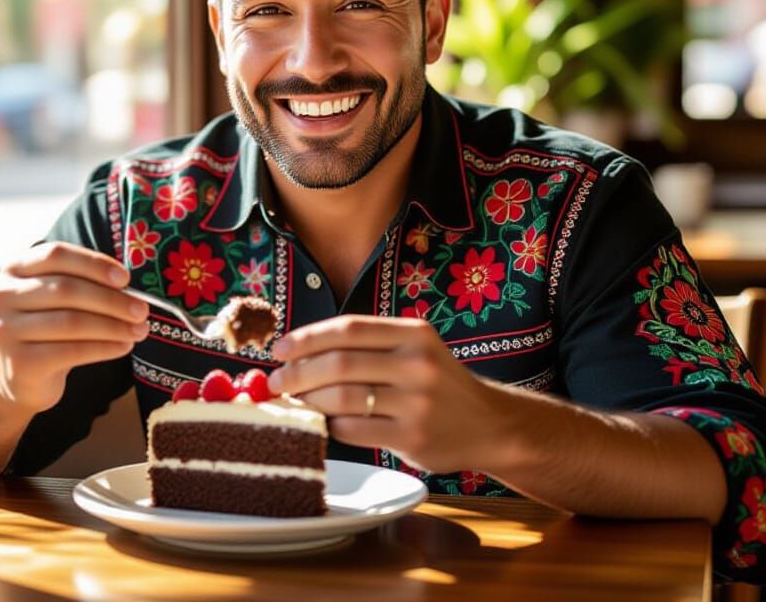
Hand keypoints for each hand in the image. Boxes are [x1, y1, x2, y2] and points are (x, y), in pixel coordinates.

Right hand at [0, 241, 150, 414]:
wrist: (19, 377)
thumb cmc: (48, 328)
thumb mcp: (57, 298)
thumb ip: (84, 284)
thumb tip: (129, 288)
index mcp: (14, 269)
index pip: (56, 255)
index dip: (94, 264)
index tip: (126, 279)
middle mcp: (2, 296)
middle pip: (66, 289)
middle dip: (112, 300)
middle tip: (142, 310)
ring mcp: (5, 330)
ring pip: (71, 322)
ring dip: (113, 326)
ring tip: (139, 330)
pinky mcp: (19, 363)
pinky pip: (71, 351)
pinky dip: (104, 348)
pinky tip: (124, 347)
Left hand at [267, 315, 508, 473]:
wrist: (489, 424)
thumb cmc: (438, 384)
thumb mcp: (415, 350)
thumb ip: (368, 346)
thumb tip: (300, 352)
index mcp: (414, 333)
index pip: (348, 329)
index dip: (307, 338)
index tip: (279, 349)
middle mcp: (417, 363)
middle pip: (340, 363)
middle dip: (298, 372)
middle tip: (275, 382)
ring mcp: (417, 402)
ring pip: (343, 398)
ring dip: (308, 400)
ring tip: (292, 402)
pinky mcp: (412, 437)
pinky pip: (354, 430)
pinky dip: (330, 426)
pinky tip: (322, 423)